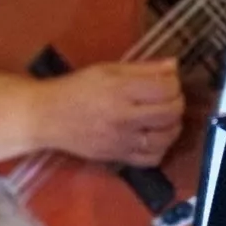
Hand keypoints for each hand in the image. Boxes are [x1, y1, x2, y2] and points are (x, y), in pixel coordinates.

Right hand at [34, 59, 186, 167]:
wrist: (47, 117)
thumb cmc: (76, 88)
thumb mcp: (107, 69)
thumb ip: (143, 68)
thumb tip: (174, 66)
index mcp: (120, 89)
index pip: (167, 88)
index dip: (175, 82)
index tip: (168, 80)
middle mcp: (124, 117)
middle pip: (171, 112)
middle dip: (177, 101)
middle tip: (169, 97)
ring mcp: (122, 140)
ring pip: (166, 137)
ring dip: (173, 126)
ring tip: (165, 117)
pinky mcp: (118, 157)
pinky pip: (152, 159)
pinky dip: (161, 148)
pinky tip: (155, 137)